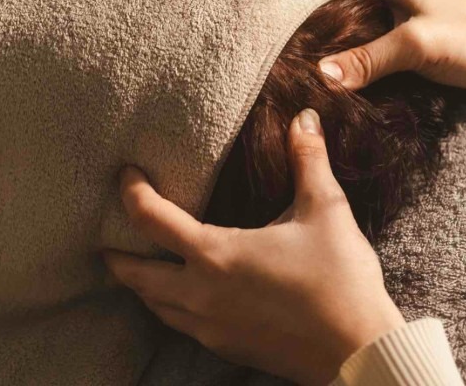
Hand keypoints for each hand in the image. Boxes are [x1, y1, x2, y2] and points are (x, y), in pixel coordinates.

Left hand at [104, 109, 404, 385]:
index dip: (132, 192)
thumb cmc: (339, 278)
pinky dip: (169, 308)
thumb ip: (309, 160)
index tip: (126, 174)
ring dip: (141, 285)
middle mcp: (201, 293)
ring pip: (155, 306)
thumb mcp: (325, 210)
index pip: (152, 219)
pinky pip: (181, 326)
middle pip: (135, 275)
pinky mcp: (227, 347)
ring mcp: (210, 326)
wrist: (356, 348)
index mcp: (216, 254)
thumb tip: (305, 117)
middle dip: (117, 256)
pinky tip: (186, 301)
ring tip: (142, 268)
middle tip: (109, 240)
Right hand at [299, 0, 465, 106]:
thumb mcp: (419, 45)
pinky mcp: (403, 36)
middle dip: (299, 3)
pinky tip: (330, 67)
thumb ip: (370, 58)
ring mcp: (395, 14)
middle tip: (269, 27)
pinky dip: (342, 47)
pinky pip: (361, 36)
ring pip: (344, 14)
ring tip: (289, 49)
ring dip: (320, 28)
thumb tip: (321, 75)